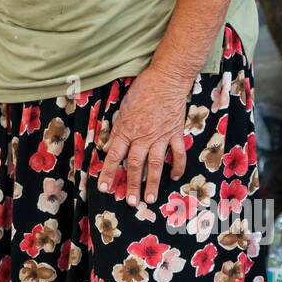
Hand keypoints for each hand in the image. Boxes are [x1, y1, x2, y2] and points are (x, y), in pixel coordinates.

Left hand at [96, 67, 189, 206]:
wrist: (166, 79)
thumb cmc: (142, 90)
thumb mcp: (123, 108)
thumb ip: (117, 130)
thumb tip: (108, 147)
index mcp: (127, 129)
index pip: (114, 155)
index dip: (108, 173)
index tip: (104, 187)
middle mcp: (143, 136)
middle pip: (135, 164)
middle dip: (131, 184)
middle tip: (130, 202)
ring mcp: (161, 135)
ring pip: (156, 163)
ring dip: (153, 182)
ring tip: (150, 198)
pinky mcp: (175, 133)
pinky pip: (177, 153)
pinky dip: (177, 165)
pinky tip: (175, 177)